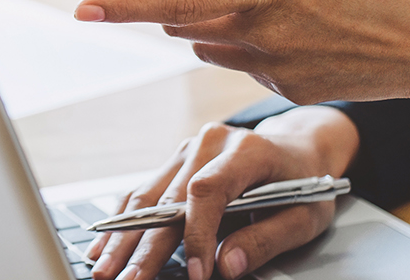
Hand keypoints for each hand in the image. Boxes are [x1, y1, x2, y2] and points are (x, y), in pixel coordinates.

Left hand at [73, 0, 409, 175]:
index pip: (173, 3)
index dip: (124, 6)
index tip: (84, 9)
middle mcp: (259, 36)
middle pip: (181, 23)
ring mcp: (272, 68)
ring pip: (208, 43)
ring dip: (197, 20)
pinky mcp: (289, 87)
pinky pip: (244, 60)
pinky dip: (241, 38)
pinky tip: (280, 20)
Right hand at [87, 106, 358, 279]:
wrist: (298, 149)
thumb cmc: (304, 183)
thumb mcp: (305, 215)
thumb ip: (267, 240)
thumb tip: (227, 266)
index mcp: (247, 150)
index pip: (208, 191)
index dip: (197, 234)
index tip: (196, 273)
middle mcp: (210, 143)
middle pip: (168, 199)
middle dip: (145, 246)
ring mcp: (187, 150)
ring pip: (146, 197)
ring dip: (123, 238)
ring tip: (105, 270)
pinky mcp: (174, 162)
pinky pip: (142, 194)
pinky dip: (122, 223)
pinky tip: (104, 247)